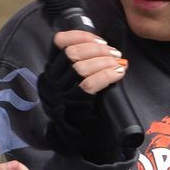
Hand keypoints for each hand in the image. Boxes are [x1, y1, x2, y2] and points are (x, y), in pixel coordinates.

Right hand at [38, 28, 134, 161]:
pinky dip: (107, 75)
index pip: (59, 42)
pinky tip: (118, 73)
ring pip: (81, 68)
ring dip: (104, 61)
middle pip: (72, 53)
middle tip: (114, 53)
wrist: (73, 133)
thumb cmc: (78, 102)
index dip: (81, 36)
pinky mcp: (74, 104)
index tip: (100, 39)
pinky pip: (89, 85)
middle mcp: (52, 79)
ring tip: (118, 63)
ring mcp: (62, 92)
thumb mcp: (71, 80)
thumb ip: (81, 62)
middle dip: (97, 49)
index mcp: (52, 68)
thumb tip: (105, 45)